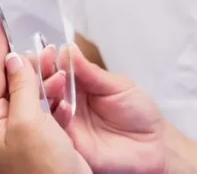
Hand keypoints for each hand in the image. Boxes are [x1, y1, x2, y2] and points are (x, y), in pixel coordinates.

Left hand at [0, 24, 90, 173]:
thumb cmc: (43, 173)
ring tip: (58, 73)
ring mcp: (21, 132)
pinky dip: (56, 97)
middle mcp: (2, 126)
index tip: (2, 24)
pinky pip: (46, 106)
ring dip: (45, 80)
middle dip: (27, 62)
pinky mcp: (41, 136)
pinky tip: (65, 96)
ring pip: (30, 92)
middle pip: (10, 81)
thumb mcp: (29, 123)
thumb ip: (21, 88)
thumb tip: (16, 61)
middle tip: (39, 43)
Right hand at [49, 43, 168, 173]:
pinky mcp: (70, 144)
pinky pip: (56, 131)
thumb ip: (93, 73)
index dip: (51, 61)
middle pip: (47, 88)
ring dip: (47, 92)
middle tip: (47, 63)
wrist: (153, 144)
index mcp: (81, 86)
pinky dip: (56, 117)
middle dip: (44, 74)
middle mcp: (70, 104)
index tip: (48, 51)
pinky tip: (63, 105)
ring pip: (46, 108)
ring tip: (56, 80)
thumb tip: (70, 51)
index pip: (58, 71)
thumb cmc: (139, 113)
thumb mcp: (118, 86)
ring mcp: (68, 124)